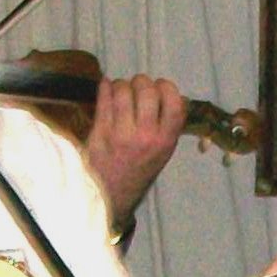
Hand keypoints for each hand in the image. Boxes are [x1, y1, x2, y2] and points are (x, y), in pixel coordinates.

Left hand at [84, 72, 188, 232]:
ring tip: (120, 91)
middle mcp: (146, 135)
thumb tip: (176, 95)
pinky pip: (104, 96)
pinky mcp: (100, 130)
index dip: (166, 87)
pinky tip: (106, 89)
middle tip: (136, 88)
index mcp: (166, 140)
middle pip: (147, 89)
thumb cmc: (139, 170)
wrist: (111, 194)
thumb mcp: (163, 153)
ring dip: (121, 84)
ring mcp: (122, 132)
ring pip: (123, 89)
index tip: (159, 89)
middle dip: (141, 82)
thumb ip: (169, 126)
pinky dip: (105, 87)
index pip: (174, 101)